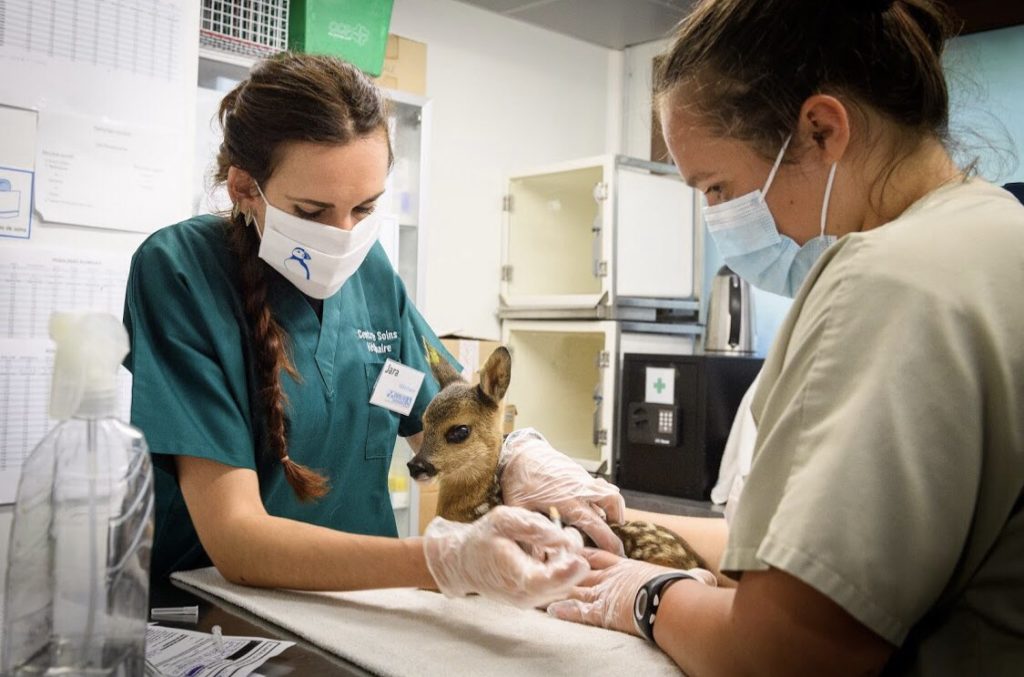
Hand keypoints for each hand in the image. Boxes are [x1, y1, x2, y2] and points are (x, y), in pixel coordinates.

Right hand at [422, 505, 587, 607]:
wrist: (464, 561)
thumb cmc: (483, 538)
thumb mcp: (503, 520)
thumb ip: (533, 527)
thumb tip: (562, 539)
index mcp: (516, 578)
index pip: (548, 582)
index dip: (568, 572)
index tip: (580, 559)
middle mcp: (527, 596)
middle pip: (565, 582)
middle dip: (571, 557)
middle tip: (565, 530)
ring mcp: (532, 601)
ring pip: (565, 583)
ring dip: (565, 560)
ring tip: (548, 540)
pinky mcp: (536, 598)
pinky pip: (559, 584)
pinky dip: (559, 566)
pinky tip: (545, 550)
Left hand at [500, 429, 625, 555]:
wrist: (521, 452)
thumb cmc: (518, 480)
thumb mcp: (519, 509)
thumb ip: (529, 533)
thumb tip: (538, 560)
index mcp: (566, 501)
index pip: (595, 524)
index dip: (607, 541)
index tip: (614, 554)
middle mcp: (579, 489)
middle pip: (612, 505)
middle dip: (616, 529)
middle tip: (616, 547)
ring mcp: (583, 479)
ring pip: (611, 493)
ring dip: (615, 509)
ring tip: (611, 524)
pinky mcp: (582, 473)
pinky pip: (602, 486)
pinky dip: (606, 498)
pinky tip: (598, 508)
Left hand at [547, 549, 716, 634]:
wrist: (672, 600)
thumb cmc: (680, 589)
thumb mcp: (687, 580)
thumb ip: (694, 578)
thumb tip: (708, 579)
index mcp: (628, 567)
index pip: (601, 557)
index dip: (586, 553)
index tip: (573, 548)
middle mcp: (612, 578)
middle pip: (582, 570)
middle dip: (565, 566)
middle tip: (547, 561)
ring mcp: (605, 593)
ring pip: (575, 587)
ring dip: (559, 585)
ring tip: (541, 583)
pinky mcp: (601, 611)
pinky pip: (578, 611)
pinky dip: (564, 610)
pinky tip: (550, 609)